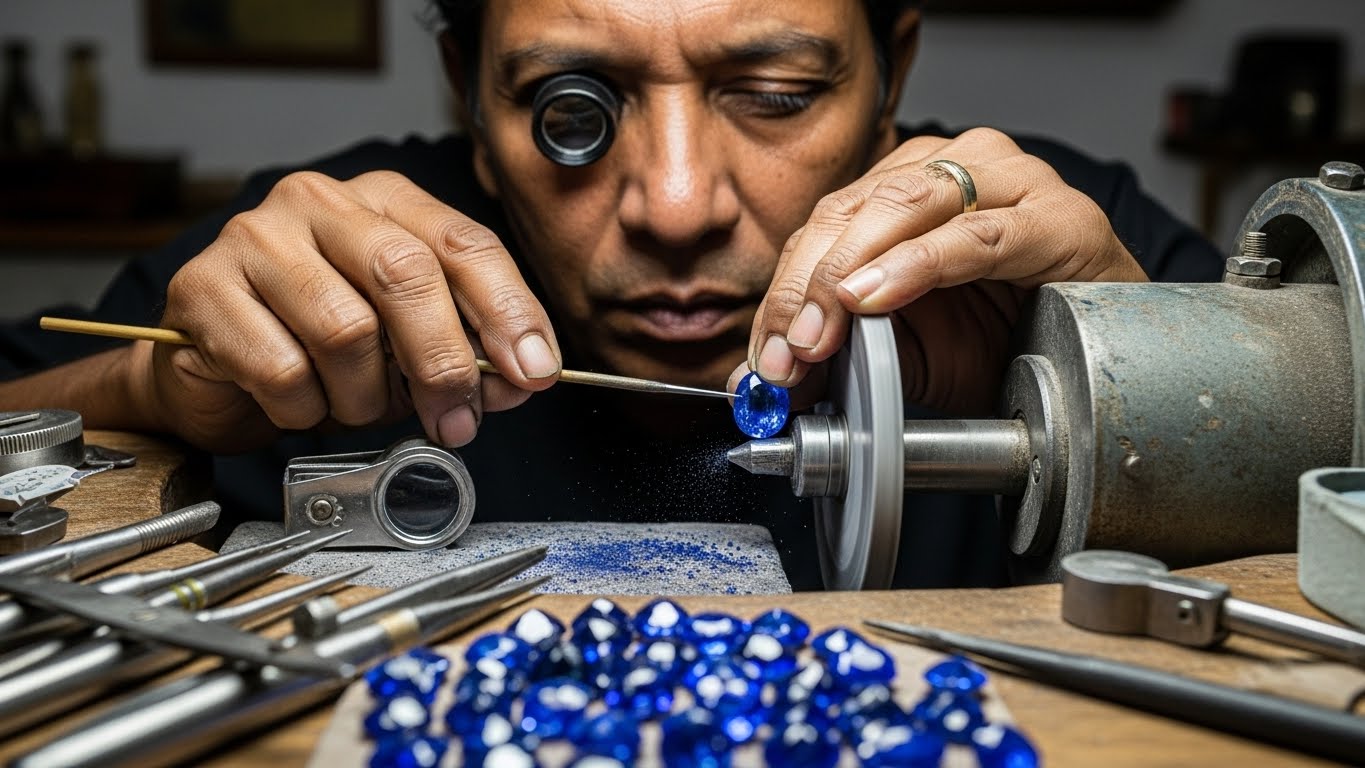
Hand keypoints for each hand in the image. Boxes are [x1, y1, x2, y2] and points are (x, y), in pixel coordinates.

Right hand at [141, 170, 560, 451]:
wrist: (211, 373)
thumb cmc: (317, 349)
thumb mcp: (408, 347)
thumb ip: (468, 353)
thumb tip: (522, 377)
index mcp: (385, 201)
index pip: (464, 242)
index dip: (508, 310)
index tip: (535, 370)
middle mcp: (320, 203)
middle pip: (405, 274)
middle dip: (443, 361)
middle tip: (456, 420)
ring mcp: (255, 237)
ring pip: (345, 328)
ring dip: (362, 395)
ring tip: (351, 404)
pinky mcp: (203, 287)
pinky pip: (282, 370)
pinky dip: (304, 409)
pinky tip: (298, 402)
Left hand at [732, 127, 1146, 415]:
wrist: (1100, 357)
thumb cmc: (1006, 343)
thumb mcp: (902, 354)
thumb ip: (833, 354)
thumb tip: (756, 381)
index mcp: (910, 185)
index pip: (825, 224)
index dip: (786, 289)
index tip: (766, 355)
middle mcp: (957, 165)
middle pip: (854, 209)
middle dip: (809, 287)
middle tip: (788, 353)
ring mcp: (1011, 180)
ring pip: (904, 207)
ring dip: (851, 273)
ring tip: (822, 329)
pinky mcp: (1059, 217)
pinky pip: (976, 235)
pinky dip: (919, 266)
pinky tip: (878, 297)